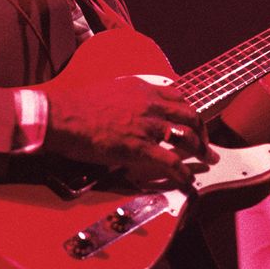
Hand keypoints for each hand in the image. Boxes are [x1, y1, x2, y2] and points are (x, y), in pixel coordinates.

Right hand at [42, 76, 209, 184]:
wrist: (63, 116)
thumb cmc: (77, 105)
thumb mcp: (109, 89)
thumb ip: (127, 96)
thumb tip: (130, 106)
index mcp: (142, 89)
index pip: (176, 96)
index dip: (187, 110)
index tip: (191, 118)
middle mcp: (150, 105)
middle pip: (189, 115)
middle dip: (202, 129)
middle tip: (205, 141)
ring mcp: (148, 126)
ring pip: (186, 137)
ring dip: (200, 150)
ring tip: (205, 159)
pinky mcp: (140, 148)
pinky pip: (170, 162)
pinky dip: (183, 172)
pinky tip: (187, 179)